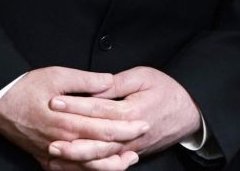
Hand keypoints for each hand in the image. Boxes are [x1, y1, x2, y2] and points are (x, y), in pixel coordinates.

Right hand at [0, 67, 148, 169]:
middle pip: (101, 148)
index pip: (104, 127)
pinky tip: (102, 166)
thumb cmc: (23, 88)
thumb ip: (84, 81)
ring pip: (89, 166)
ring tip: (129, 158)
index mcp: (66, 121)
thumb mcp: (54, 76)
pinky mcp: (46, 160)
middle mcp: (62, 142)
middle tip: (143, 135)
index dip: (126, 126)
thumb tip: (110, 81)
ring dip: (112, 164)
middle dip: (125, 142)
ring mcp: (54, 154)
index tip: (142, 121)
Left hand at [48, 66, 201, 161]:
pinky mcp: (132, 152)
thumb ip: (116, 83)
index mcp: (132, 111)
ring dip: (79, 157)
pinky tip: (74, 165)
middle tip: (49, 138)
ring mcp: (132, 147)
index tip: (53, 102)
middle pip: (98, 140)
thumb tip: (93, 85)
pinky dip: (92, 166)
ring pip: (103, 156)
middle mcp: (131, 134)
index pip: (98, 109)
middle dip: (73, 140)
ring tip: (57, 154)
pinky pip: (110, 163)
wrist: (191, 112)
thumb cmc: (167, 91)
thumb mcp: (142, 77)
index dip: (74, 105)